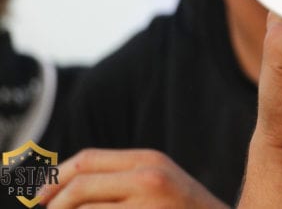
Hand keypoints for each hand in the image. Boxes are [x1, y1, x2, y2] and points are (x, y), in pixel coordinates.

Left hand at [37, 148, 226, 207]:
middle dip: (53, 204)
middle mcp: (149, 177)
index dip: (56, 178)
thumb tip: (66, 187)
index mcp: (150, 160)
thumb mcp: (160, 184)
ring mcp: (148, 204)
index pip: (88, 160)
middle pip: (80, 184)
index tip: (39, 197)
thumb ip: (124, 178)